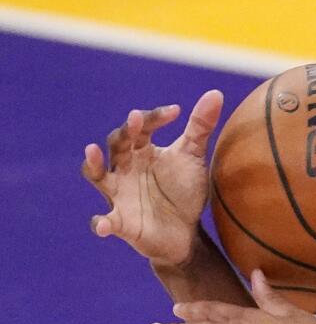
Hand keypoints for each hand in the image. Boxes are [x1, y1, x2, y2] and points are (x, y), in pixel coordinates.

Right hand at [82, 90, 222, 266]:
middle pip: (116, 144)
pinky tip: (104, 224)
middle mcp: (125, 168)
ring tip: (91, 150)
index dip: (153, 118)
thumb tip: (215, 93)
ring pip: (97, 176)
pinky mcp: (120, 222)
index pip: (141, 127)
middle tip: (136, 120)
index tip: (175, 112)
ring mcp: (119, 194)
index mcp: (142, 151)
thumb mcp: (192, 158)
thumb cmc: (183, 190)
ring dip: (92, 164)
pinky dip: (101, 223)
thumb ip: (200, 128)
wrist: (185, 231)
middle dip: (125, 132)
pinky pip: (104, 222)